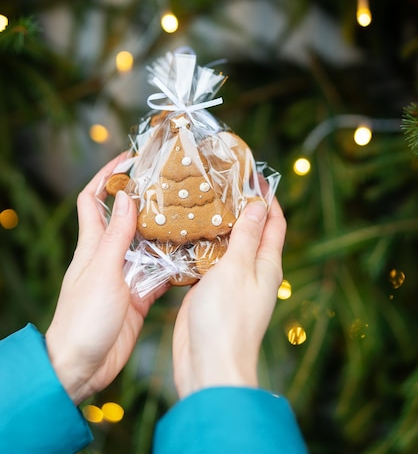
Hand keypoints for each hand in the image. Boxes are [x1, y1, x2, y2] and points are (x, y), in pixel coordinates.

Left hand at [45, 157, 166, 405]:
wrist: (81, 367)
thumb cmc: (83, 319)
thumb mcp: (102, 272)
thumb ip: (115, 236)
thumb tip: (125, 198)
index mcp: (92, 245)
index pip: (93, 200)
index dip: (107, 177)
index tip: (129, 159)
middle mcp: (108, 256)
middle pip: (125, 218)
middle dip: (145, 199)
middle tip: (172, 185)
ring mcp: (124, 276)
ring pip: (146, 244)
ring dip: (164, 231)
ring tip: (190, 215)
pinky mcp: (137, 296)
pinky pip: (159, 273)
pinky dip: (174, 264)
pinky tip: (193, 258)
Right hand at [172, 196, 285, 398]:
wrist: (208, 367)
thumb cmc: (227, 320)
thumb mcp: (238, 269)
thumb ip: (247, 236)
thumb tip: (259, 206)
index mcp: (267, 264)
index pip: (274, 222)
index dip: (267, 197)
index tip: (252, 173)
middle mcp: (251, 270)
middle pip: (250, 230)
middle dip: (239, 205)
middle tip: (218, 181)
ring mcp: (229, 282)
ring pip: (226, 244)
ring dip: (216, 223)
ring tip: (198, 199)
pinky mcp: (208, 292)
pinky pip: (207, 261)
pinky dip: (199, 244)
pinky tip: (184, 232)